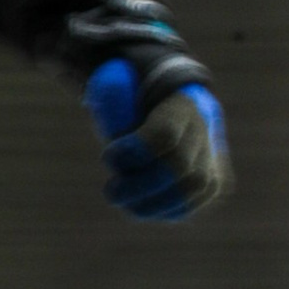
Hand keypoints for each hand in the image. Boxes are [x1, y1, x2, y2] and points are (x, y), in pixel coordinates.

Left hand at [64, 0, 231, 223]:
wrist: (154, 89)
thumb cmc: (125, 87)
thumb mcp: (111, 81)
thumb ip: (103, 88)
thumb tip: (74, 79)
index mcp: (179, 93)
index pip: (165, 134)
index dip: (135, 152)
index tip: (108, 156)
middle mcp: (204, 121)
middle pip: (184, 168)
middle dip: (143, 186)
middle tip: (112, 192)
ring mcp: (213, 147)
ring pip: (196, 187)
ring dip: (156, 203)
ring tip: (124, 201)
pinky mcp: (214, 172)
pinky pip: (200, 198)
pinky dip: (171, 209)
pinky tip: (143, 208)